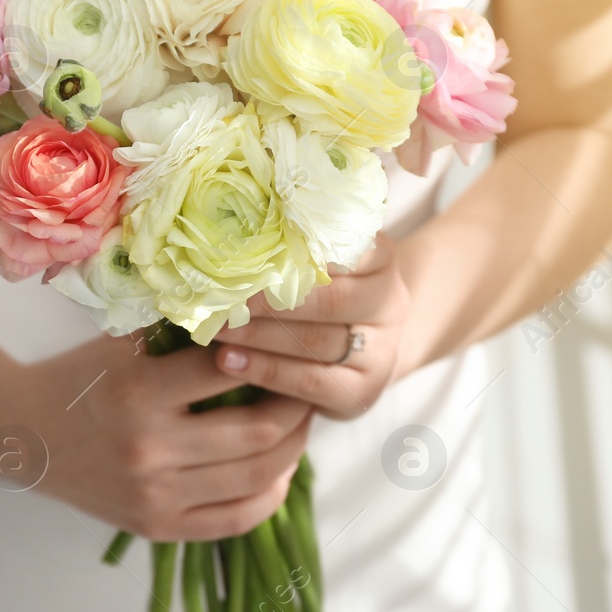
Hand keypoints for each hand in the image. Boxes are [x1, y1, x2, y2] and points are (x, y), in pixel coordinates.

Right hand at [8, 333, 313, 541]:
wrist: (23, 434)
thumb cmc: (79, 378)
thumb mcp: (121, 342)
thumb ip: (180, 329)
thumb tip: (255, 312)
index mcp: (139, 391)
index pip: (231, 370)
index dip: (272, 356)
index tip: (289, 347)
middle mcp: (149, 448)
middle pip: (260, 431)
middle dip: (297, 407)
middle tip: (307, 387)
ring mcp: (154, 494)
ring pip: (258, 476)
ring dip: (293, 449)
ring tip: (298, 425)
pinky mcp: (156, 526)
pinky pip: (236, 520)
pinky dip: (270, 496)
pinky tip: (279, 472)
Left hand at [211, 233, 408, 419]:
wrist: (365, 349)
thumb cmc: (326, 293)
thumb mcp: (323, 262)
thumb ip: (296, 244)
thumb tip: (239, 220)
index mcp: (382, 260)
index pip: (344, 249)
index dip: (297, 252)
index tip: (250, 252)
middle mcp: (392, 304)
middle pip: (331, 300)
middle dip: (272, 300)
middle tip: (225, 297)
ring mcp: (382, 352)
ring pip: (317, 342)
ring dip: (260, 335)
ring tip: (219, 329)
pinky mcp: (363, 392)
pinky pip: (311, 381)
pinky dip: (266, 371)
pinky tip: (230, 361)